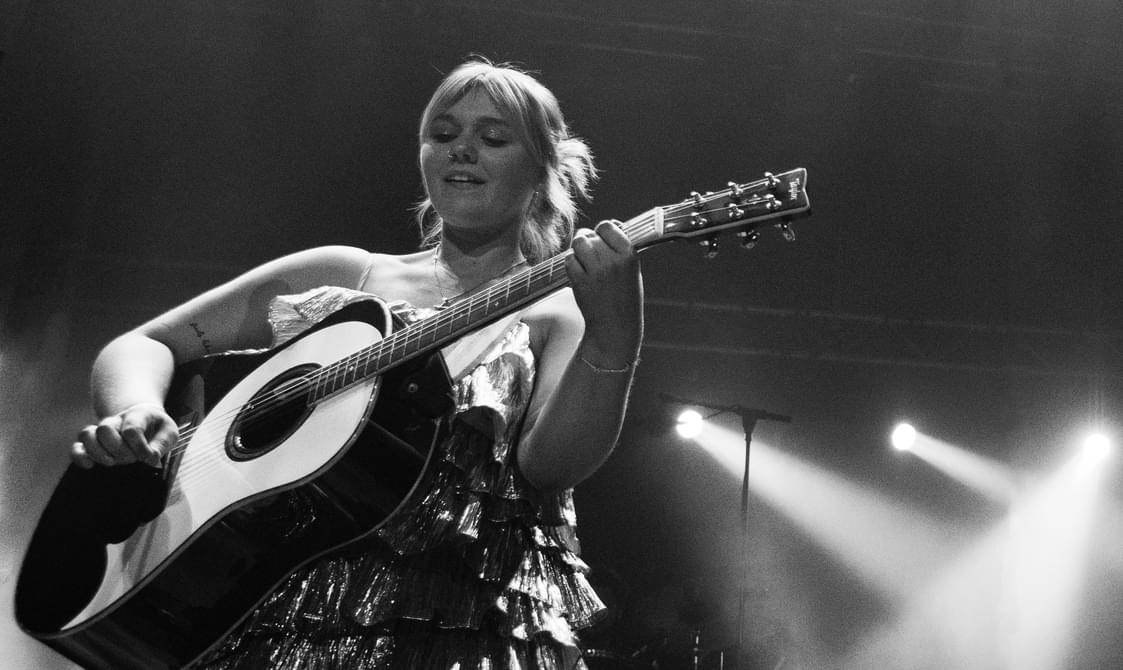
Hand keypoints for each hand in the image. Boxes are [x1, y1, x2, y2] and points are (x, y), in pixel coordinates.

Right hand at [71, 402, 178, 468]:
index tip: (150, 459)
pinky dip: (79, 456)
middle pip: (105, 429)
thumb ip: (162, 444)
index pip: (131, 429)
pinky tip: (90, 466)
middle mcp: (115, 421)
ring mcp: (101, 432)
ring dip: (98, 453)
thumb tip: (151, 460)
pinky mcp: (92, 444)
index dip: (140, 447)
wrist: (145, 420)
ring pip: (87, 435)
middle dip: (118, 449)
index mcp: (137, 415)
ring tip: (112, 462)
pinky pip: (77, 447)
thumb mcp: (168, 432)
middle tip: (131, 459)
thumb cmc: (157, 429)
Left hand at [565, 220, 643, 365]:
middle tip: (590, 255)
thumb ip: (619, 248)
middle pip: (589, 235)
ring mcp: (595, 271)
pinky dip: (571, 264)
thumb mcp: (631, 270)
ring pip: (577, 244)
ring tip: (584, 262)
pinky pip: (569, 260)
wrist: (615, 327)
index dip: (601, 231)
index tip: (601, 239)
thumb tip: (606, 225)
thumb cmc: (624, 298)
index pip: (607, 226)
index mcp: (629, 255)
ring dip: (578, 250)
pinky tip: (579, 274)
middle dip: (587, 242)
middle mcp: (613, 260)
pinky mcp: (580, 281)